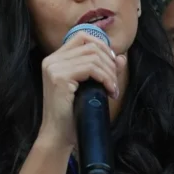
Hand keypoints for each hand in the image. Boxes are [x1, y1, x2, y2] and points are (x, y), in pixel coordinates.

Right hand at [39, 33, 126, 149]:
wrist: (58, 136)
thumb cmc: (73, 114)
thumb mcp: (90, 88)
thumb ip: (103, 70)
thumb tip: (121, 57)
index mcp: (55, 59)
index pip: (82, 37)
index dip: (102, 46)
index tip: (112, 64)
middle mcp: (51, 60)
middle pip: (91, 46)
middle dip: (109, 63)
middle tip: (114, 83)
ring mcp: (54, 67)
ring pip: (93, 57)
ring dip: (109, 73)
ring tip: (113, 89)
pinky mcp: (59, 77)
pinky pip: (91, 68)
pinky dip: (105, 78)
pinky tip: (109, 91)